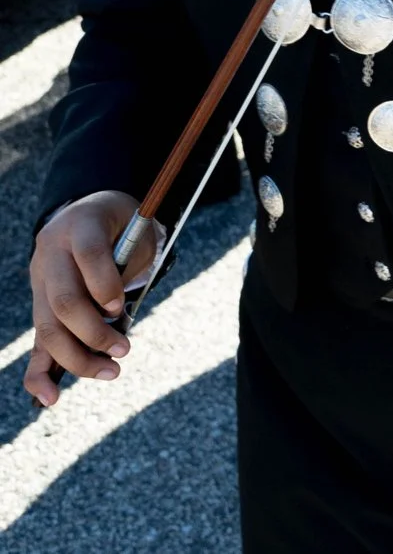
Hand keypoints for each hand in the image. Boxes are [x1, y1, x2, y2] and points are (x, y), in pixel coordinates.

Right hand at [26, 190, 146, 405]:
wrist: (86, 214)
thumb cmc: (120, 226)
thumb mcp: (133, 228)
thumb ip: (127, 263)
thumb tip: (119, 316)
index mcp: (79, 226)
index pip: (88, 254)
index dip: (104, 283)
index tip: (121, 307)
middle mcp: (51, 255)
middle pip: (64, 301)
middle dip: (94, 332)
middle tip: (124, 349)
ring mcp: (40, 282)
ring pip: (48, 328)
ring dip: (78, 356)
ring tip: (111, 371)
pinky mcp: (40, 306)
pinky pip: (36, 343)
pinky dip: (39, 374)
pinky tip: (48, 399)